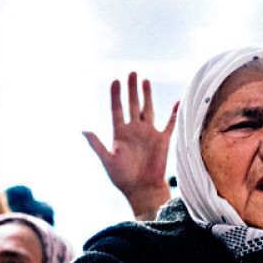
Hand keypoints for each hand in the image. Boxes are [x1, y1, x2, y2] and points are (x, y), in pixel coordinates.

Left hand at [83, 72, 176, 220]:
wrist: (142, 188)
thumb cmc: (122, 177)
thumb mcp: (107, 160)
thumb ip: (97, 144)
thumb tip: (83, 130)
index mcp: (120, 133)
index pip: (117, 109)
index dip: (116, 95)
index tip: (115, 80)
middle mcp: (134, 130)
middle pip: (133, 104)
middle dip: (132, 89)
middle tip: (132, 73)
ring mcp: (149, 133)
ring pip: (148, 109)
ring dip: (147, 96)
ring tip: (145, 81)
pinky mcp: (162, 139)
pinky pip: (171, 122)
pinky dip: (175, 112)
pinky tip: (178, 101)